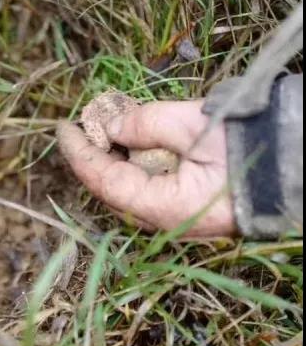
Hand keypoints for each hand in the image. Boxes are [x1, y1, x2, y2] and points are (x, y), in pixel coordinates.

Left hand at [57, 100, 236, 236]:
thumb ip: (145, 124)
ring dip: (112, 157)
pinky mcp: (186, 209)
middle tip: (82, 123)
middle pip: (111, 188)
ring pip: (126, 188)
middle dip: (93, 154)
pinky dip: (133, 163)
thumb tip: (107, 126)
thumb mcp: (195, 126)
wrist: (299, 163)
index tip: (64, 126)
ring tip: (104, 127)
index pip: (105, 181)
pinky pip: (147, 187)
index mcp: (167, 208)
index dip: (79, 153)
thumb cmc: (252, 143)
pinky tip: (130, 142)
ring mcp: (177, 219)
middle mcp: (166, 222)